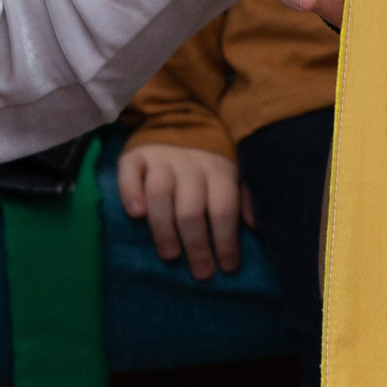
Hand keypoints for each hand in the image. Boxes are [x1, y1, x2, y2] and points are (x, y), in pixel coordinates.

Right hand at [115, 143, 252, 278]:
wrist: (178, 114)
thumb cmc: (209, 155)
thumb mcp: (235, 170)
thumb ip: (245, 197)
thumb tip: (255, 227)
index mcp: (219, 169)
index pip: (223, 209)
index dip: (226, 240)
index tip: (227, 268)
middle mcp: (191, 164)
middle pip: (192, 209)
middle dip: (197, 244)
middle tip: (201, 272)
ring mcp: (161, 158)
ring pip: (160, 194)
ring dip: (164, 228)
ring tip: (170, 255)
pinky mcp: (136, 154)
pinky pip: (130, 172)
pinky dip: (130, 193)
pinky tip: (136, 214)